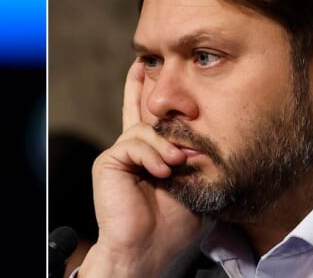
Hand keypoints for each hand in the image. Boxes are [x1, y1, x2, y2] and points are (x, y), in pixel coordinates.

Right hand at [80, 61, 201, 276]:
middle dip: (141, 85)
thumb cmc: (173, 226)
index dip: (154, 98)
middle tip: (144, 63)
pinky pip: (132, 143)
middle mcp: (134, 152)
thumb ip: (196, 162)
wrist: (148, 249)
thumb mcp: (195, 187)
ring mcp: (120, 156)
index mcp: (153, 158)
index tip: (157, 74)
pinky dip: (151, 155)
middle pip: (136, 109)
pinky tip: (163, 171)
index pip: (154, 122)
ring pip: (144, 130)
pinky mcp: (109, 162)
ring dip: (165, 145)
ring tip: (176, 164)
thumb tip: (203, 140)